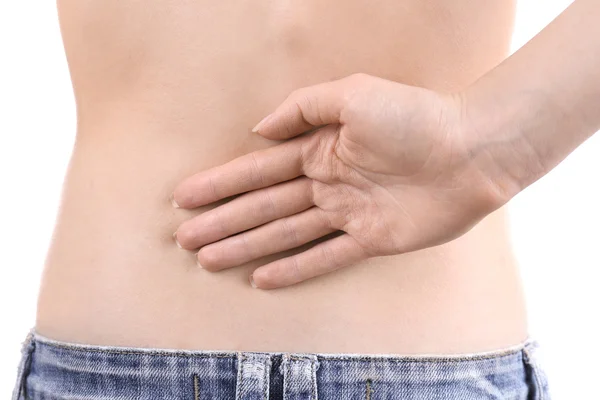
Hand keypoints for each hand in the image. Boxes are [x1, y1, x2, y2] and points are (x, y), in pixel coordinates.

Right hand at [172, 73, 504, 288]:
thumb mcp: (351, 94)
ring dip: (247, 247)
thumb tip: (259, 130)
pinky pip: (326, 258)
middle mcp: (327, 182)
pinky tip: (263, 278)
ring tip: (210, 259)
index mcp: (319, 147)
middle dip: (224, 221)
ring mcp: (347, 213)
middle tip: (186, 237)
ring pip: (286, 234)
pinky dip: (295, 269)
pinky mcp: (370, 239)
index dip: (221, 183)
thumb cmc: (413, 116)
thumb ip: (302, 109)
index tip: (186, 196)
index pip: (258, 170)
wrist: (470, 150)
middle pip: (264, 206)